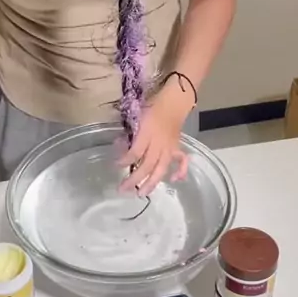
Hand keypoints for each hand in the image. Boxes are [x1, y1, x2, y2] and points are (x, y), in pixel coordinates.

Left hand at [119, 82, 190, 196]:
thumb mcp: (136, 117)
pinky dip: (180, 172)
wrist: (173, 102)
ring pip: (161, 168)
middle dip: (134, 179)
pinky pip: (182, 162)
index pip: (135, 153)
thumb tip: (119, 146)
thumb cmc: (152, 108)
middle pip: (147, 165)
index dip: (125, 161)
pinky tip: (173, 180)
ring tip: (141, 193)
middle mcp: (159, 144)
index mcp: (147, 134)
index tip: (115, 165)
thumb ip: (128, 133)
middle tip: (123, 189)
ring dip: (151, 183)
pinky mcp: (177, 148)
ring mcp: (170, 148)